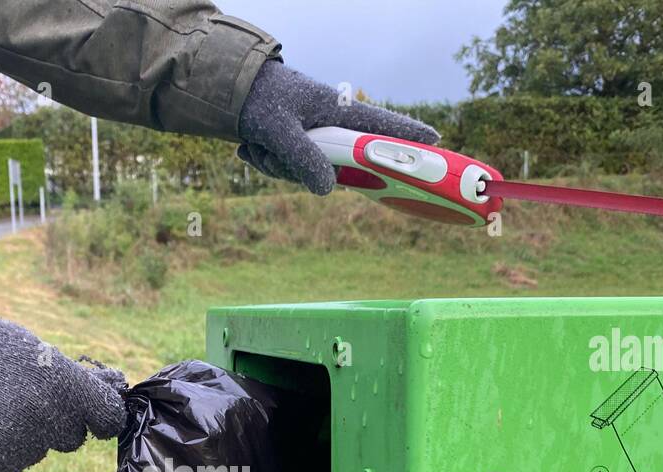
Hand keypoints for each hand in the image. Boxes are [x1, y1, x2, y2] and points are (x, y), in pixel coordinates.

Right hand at [0, 310, 127, 471]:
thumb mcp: (31, 349)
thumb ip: (76, 377)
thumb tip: (119, 390)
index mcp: (59, 383)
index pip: (106, 415)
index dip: (101, 413)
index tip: (92, 411)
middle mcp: (41, 418)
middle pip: (72, 436)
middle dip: (55, 420)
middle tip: (18, 395)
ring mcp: (13, 448)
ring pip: (38, 452)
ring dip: (23, 436)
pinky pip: (10, 467)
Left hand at [236, 62, 439, 195]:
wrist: (225, 91)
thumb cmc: (258, 99)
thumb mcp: (281, 131)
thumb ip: (305, 159)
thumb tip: (329, 190)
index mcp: (338, 112)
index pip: (383, 125)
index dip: (409, 137)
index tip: (437, 142)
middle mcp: (330, 127)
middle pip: (337, 166)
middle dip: (300, 168)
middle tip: (273, 153)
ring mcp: (313, 138)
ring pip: (307, 172)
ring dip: (277, 165)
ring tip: (257, 143)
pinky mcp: (296, 147)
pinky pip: (289, 171)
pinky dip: (267, 162)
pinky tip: (250, 145)